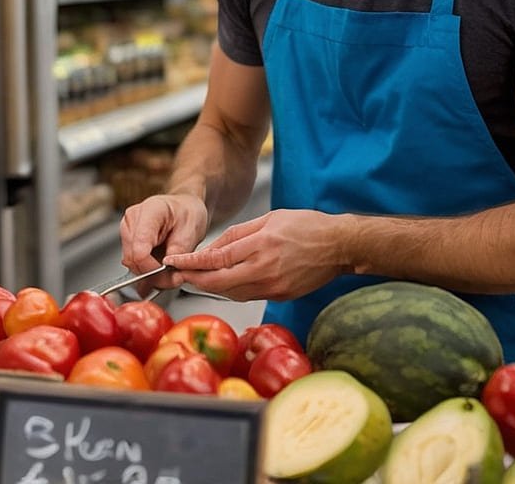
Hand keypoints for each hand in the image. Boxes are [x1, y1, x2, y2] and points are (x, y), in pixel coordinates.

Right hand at [121, 193, 209, 288]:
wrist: (183, 208)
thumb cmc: (188, 213)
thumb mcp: (192, 231)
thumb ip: (178, 252)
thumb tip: (167, 273)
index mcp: (150, 211)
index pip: (139, 249)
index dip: (153, 268)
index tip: (170, 274)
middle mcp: (133, 219)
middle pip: (133, 258)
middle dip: (153, 273)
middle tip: (173, 277)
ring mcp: (127, 229)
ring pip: (131, 263)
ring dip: (149, 273)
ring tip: (169, 270)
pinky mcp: (127, 240)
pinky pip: (132, 262)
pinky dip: (146, 269)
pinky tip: (160, 266)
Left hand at [161, 209, 345, 300]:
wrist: (340, 246)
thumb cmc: (308, 226)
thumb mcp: (270, 218)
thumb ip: (238, 234)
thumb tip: (212, 248)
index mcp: (261, 244)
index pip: (216, 258)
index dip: (192, 262)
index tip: (174, 262)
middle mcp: (265, 268)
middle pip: (218, 281)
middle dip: (194, 279)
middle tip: (178, 275)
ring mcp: (273, 286)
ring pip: (231, 292)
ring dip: (211, 286)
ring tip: (197, 277)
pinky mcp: (280, 296)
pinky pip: (248, 295)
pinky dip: (232, 289)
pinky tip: (225, 282)